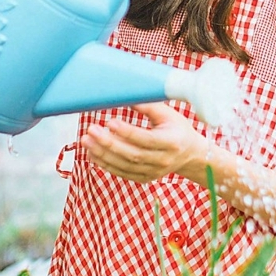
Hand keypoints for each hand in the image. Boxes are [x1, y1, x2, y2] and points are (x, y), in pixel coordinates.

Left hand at [81, 102, 206, 183]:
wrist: (189, 154)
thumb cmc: (177, 128)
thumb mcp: (168, 114)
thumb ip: (148, 106)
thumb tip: (126, 96)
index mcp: (171, 142)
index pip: (146, 139)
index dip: (127, 132)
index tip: (110, 122)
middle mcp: (163, 160)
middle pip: (132, 155)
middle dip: (109, 143)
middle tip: (91, 130)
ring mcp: (153, 172)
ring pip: (124, 166)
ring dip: (102, 154)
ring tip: (86, 141)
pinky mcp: (144, 178)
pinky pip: (122, 173)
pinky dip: (105, 164)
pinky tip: (92, 153)